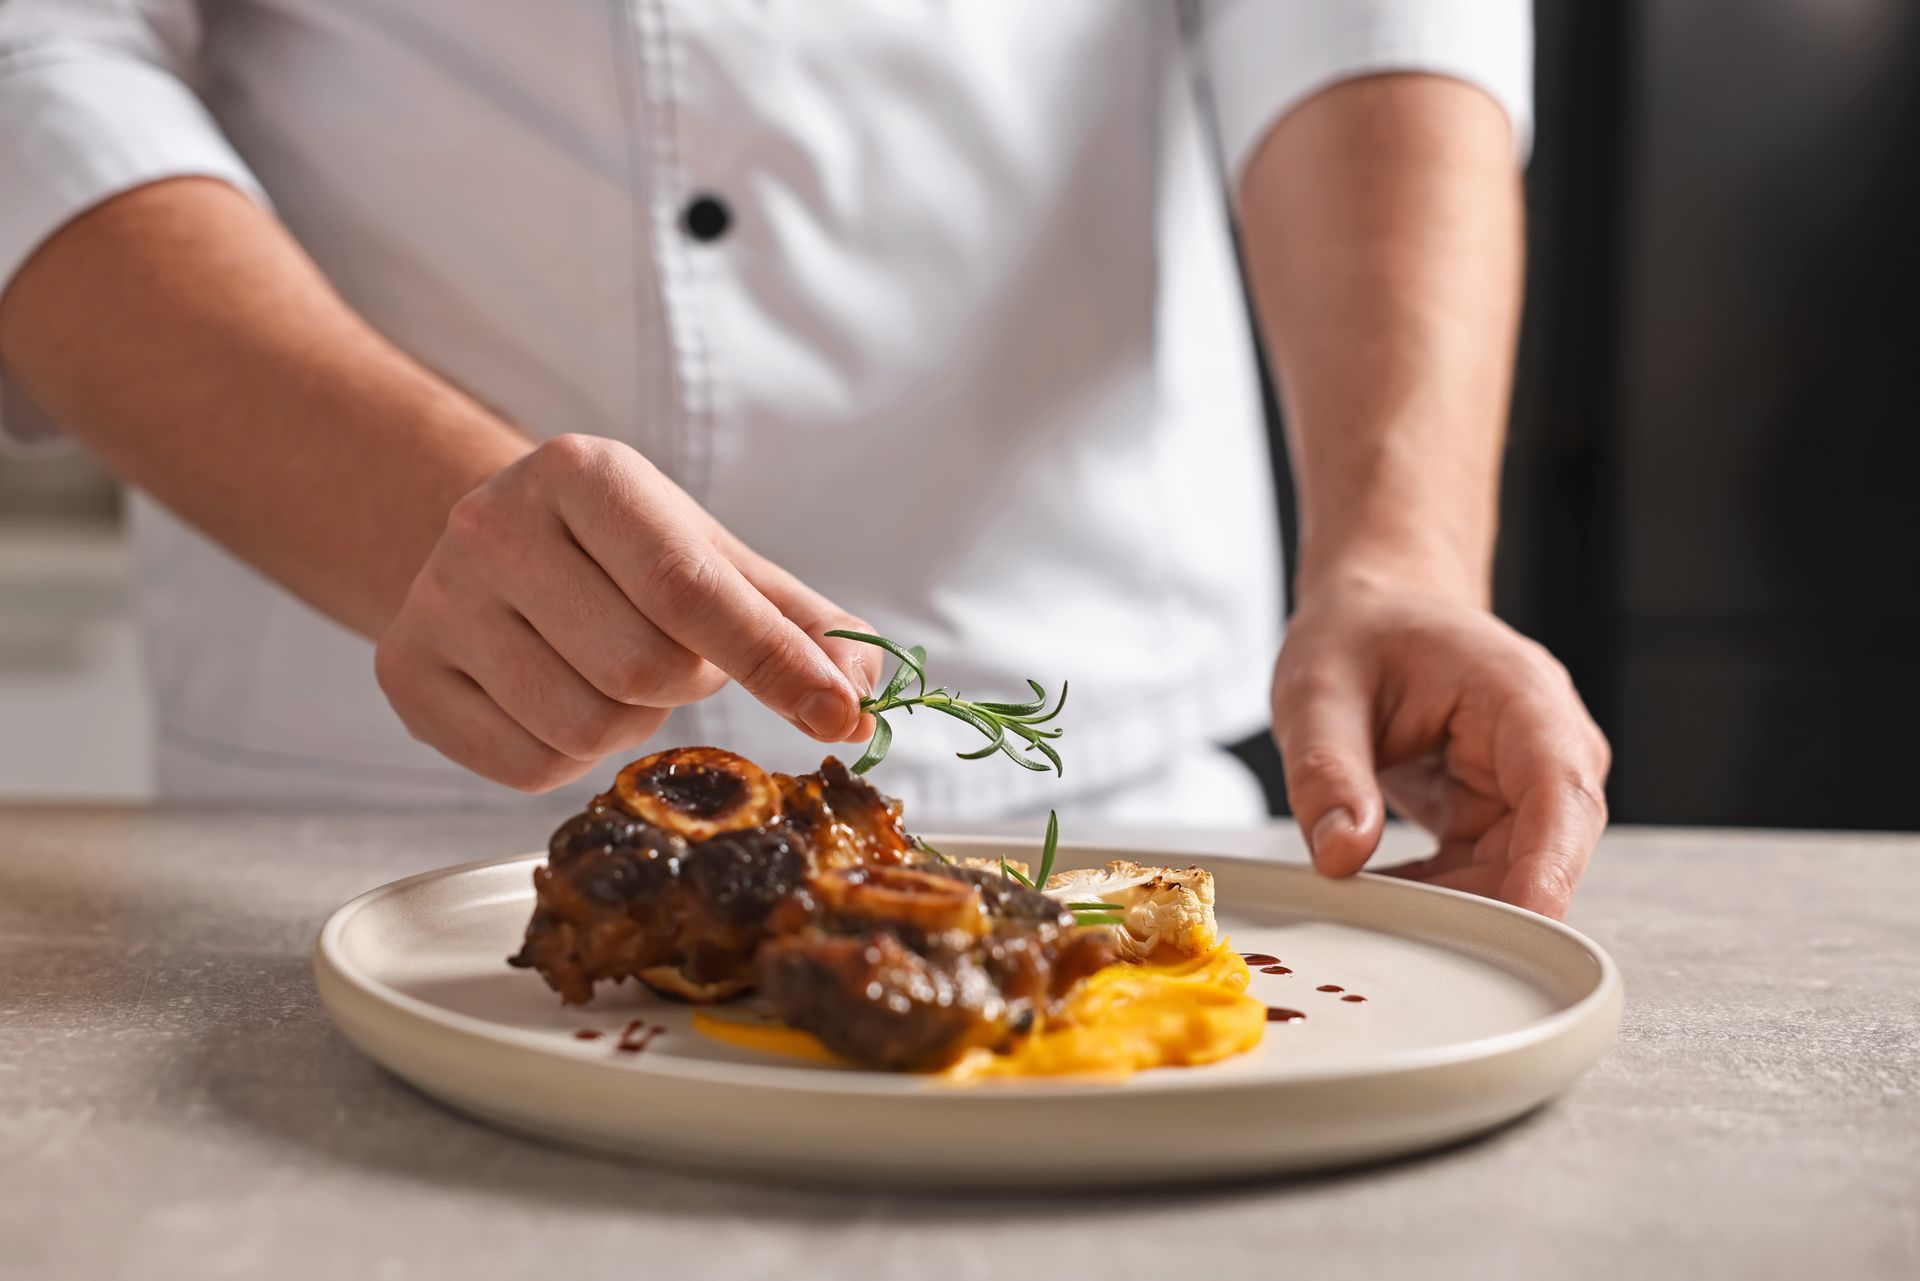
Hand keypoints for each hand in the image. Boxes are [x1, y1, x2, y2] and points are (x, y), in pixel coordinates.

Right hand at [376, 435, 879, 791]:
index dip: (774, 662)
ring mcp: (437, 599)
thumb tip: (864, 690)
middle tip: (669, 651)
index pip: (690, 589)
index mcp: (584, 473)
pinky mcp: (405, 675)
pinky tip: (558, 697)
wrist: (495, 546)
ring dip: (629, 723)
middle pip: (641, 671)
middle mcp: (494, 522)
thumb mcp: (715, 560)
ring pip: (585, 727)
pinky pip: (528, 768)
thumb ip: (801, 620)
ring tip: (610, 670)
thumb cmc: (624, 557)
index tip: (840, 716)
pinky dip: (569, 756)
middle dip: (683, 683)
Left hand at [1271, 573, 1610, 917]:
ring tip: (1375, 906)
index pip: (1560, 790)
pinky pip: (1481, 876)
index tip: (1524, 919)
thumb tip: (1340, 854)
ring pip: (1515, 874)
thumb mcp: (1318, 688)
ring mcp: (1528, 786)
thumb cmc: (1359, 634)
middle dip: (1485, 903)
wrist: (1375, 614)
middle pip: (1547, 848)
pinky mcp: (1499, 816)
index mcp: (1522, 696)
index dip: (1549, 864)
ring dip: (1452, 903)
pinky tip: (1381, 891)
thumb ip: (1327, 769)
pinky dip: (1435, 894)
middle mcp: (1546, 746)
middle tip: (1405, 935)